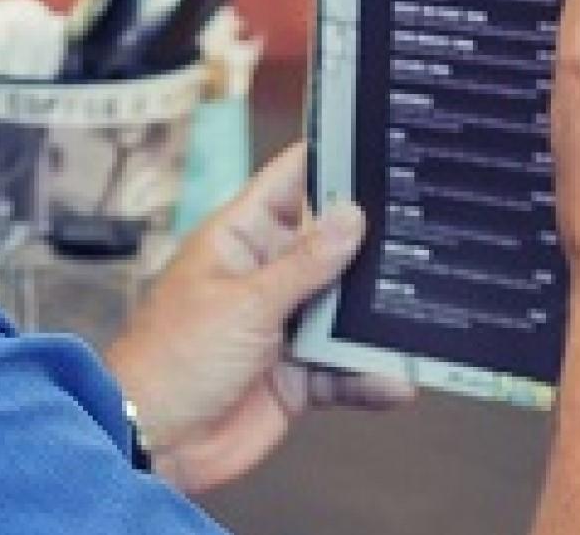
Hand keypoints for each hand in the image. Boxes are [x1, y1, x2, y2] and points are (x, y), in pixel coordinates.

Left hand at [103, 143, 412, 493]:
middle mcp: (266, 276)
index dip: (329, 159)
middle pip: (332, 246)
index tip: (379, 139)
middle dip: (373, 247)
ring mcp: (284, 326)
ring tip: (419, 318)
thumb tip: (351, 216)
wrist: (154, 441)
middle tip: (426, 237)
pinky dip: (369, 376)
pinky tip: (395, 381)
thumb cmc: (171, 359)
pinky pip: (346, 369)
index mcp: (240, 239)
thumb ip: (304, 264)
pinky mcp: (298, 374)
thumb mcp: (244, 303)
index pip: (289, 182)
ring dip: (377, 320)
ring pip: (346, 311)